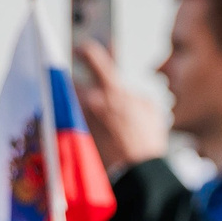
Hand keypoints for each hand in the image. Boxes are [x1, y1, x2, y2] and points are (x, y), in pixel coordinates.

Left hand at [71, 41, 166, 173]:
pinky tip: (85, 122)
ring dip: (75, 99)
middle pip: (72, 80)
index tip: (82, 47)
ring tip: (81, 102)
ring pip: (71, 100)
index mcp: (112, 91)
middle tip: (77, 77)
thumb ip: (134, 95)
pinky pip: (72, 119)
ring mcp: (81, 119)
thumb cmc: (147, 142)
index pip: (93, 58)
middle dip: (75, 78)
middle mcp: (91, 102)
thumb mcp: (150, 110)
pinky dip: (77, 118)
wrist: (135, 174)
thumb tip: (124, 94)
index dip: (86, 49)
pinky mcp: (77, 135)